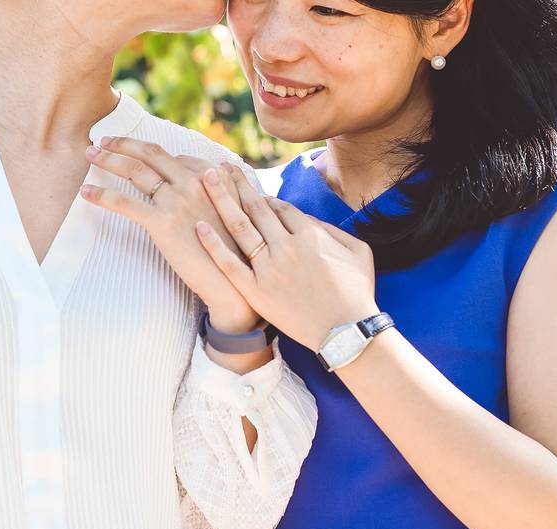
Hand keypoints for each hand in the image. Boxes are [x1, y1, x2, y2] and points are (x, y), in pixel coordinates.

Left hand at [79, 136, 259, 332]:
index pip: (174, 157)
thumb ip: (223, 189)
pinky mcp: (162, 222)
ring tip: (91, 153)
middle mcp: (195, 182)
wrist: (235, 282)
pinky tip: (85, 192)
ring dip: (109, 158)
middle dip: (124, 143)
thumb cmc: (236, 252)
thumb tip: (219, 169)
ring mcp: (178, 200)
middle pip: (151, 153)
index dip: (150, 153)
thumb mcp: (237, 211)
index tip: (136, 151)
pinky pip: (124, 202)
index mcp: (213, 176)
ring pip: (134, 170)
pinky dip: (102, 195)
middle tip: (104, 140)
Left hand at [195, 164, 379, 351]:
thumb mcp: (357, 251)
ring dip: (222, 200)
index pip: (279, 207)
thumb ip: (332, 230)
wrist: (345, 332)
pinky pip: (229, 264)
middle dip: (237, 184)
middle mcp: (286, 246)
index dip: (263, 197)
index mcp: (310, 234)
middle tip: (219, 168)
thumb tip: (307, 220)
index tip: (251, 192)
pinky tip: (199, 226)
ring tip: (206, 179)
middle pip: (256, 208)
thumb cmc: (356, 293)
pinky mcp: (256, 291)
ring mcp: (268, 268)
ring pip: (240, 227)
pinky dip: (213, 245)